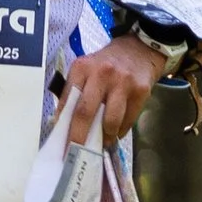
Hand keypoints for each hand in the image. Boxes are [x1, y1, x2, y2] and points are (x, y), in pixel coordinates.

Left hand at [60, 35, 166, 149]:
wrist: (140, 48)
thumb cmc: (108, 63)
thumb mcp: (87, 69)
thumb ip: (75, 92)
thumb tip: (62, 123)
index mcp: (82, 68)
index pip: (68, 100)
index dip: (63, 124)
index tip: (61, 142)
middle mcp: (101, 73)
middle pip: (85, 112)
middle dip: (79, 137)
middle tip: (76, 153)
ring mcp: (122, 82)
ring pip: (109, 121)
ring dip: (104, 137)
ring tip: (102, 143)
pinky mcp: (140, 91)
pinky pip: (128, 120)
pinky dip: (120, 131)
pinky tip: (116, 132)